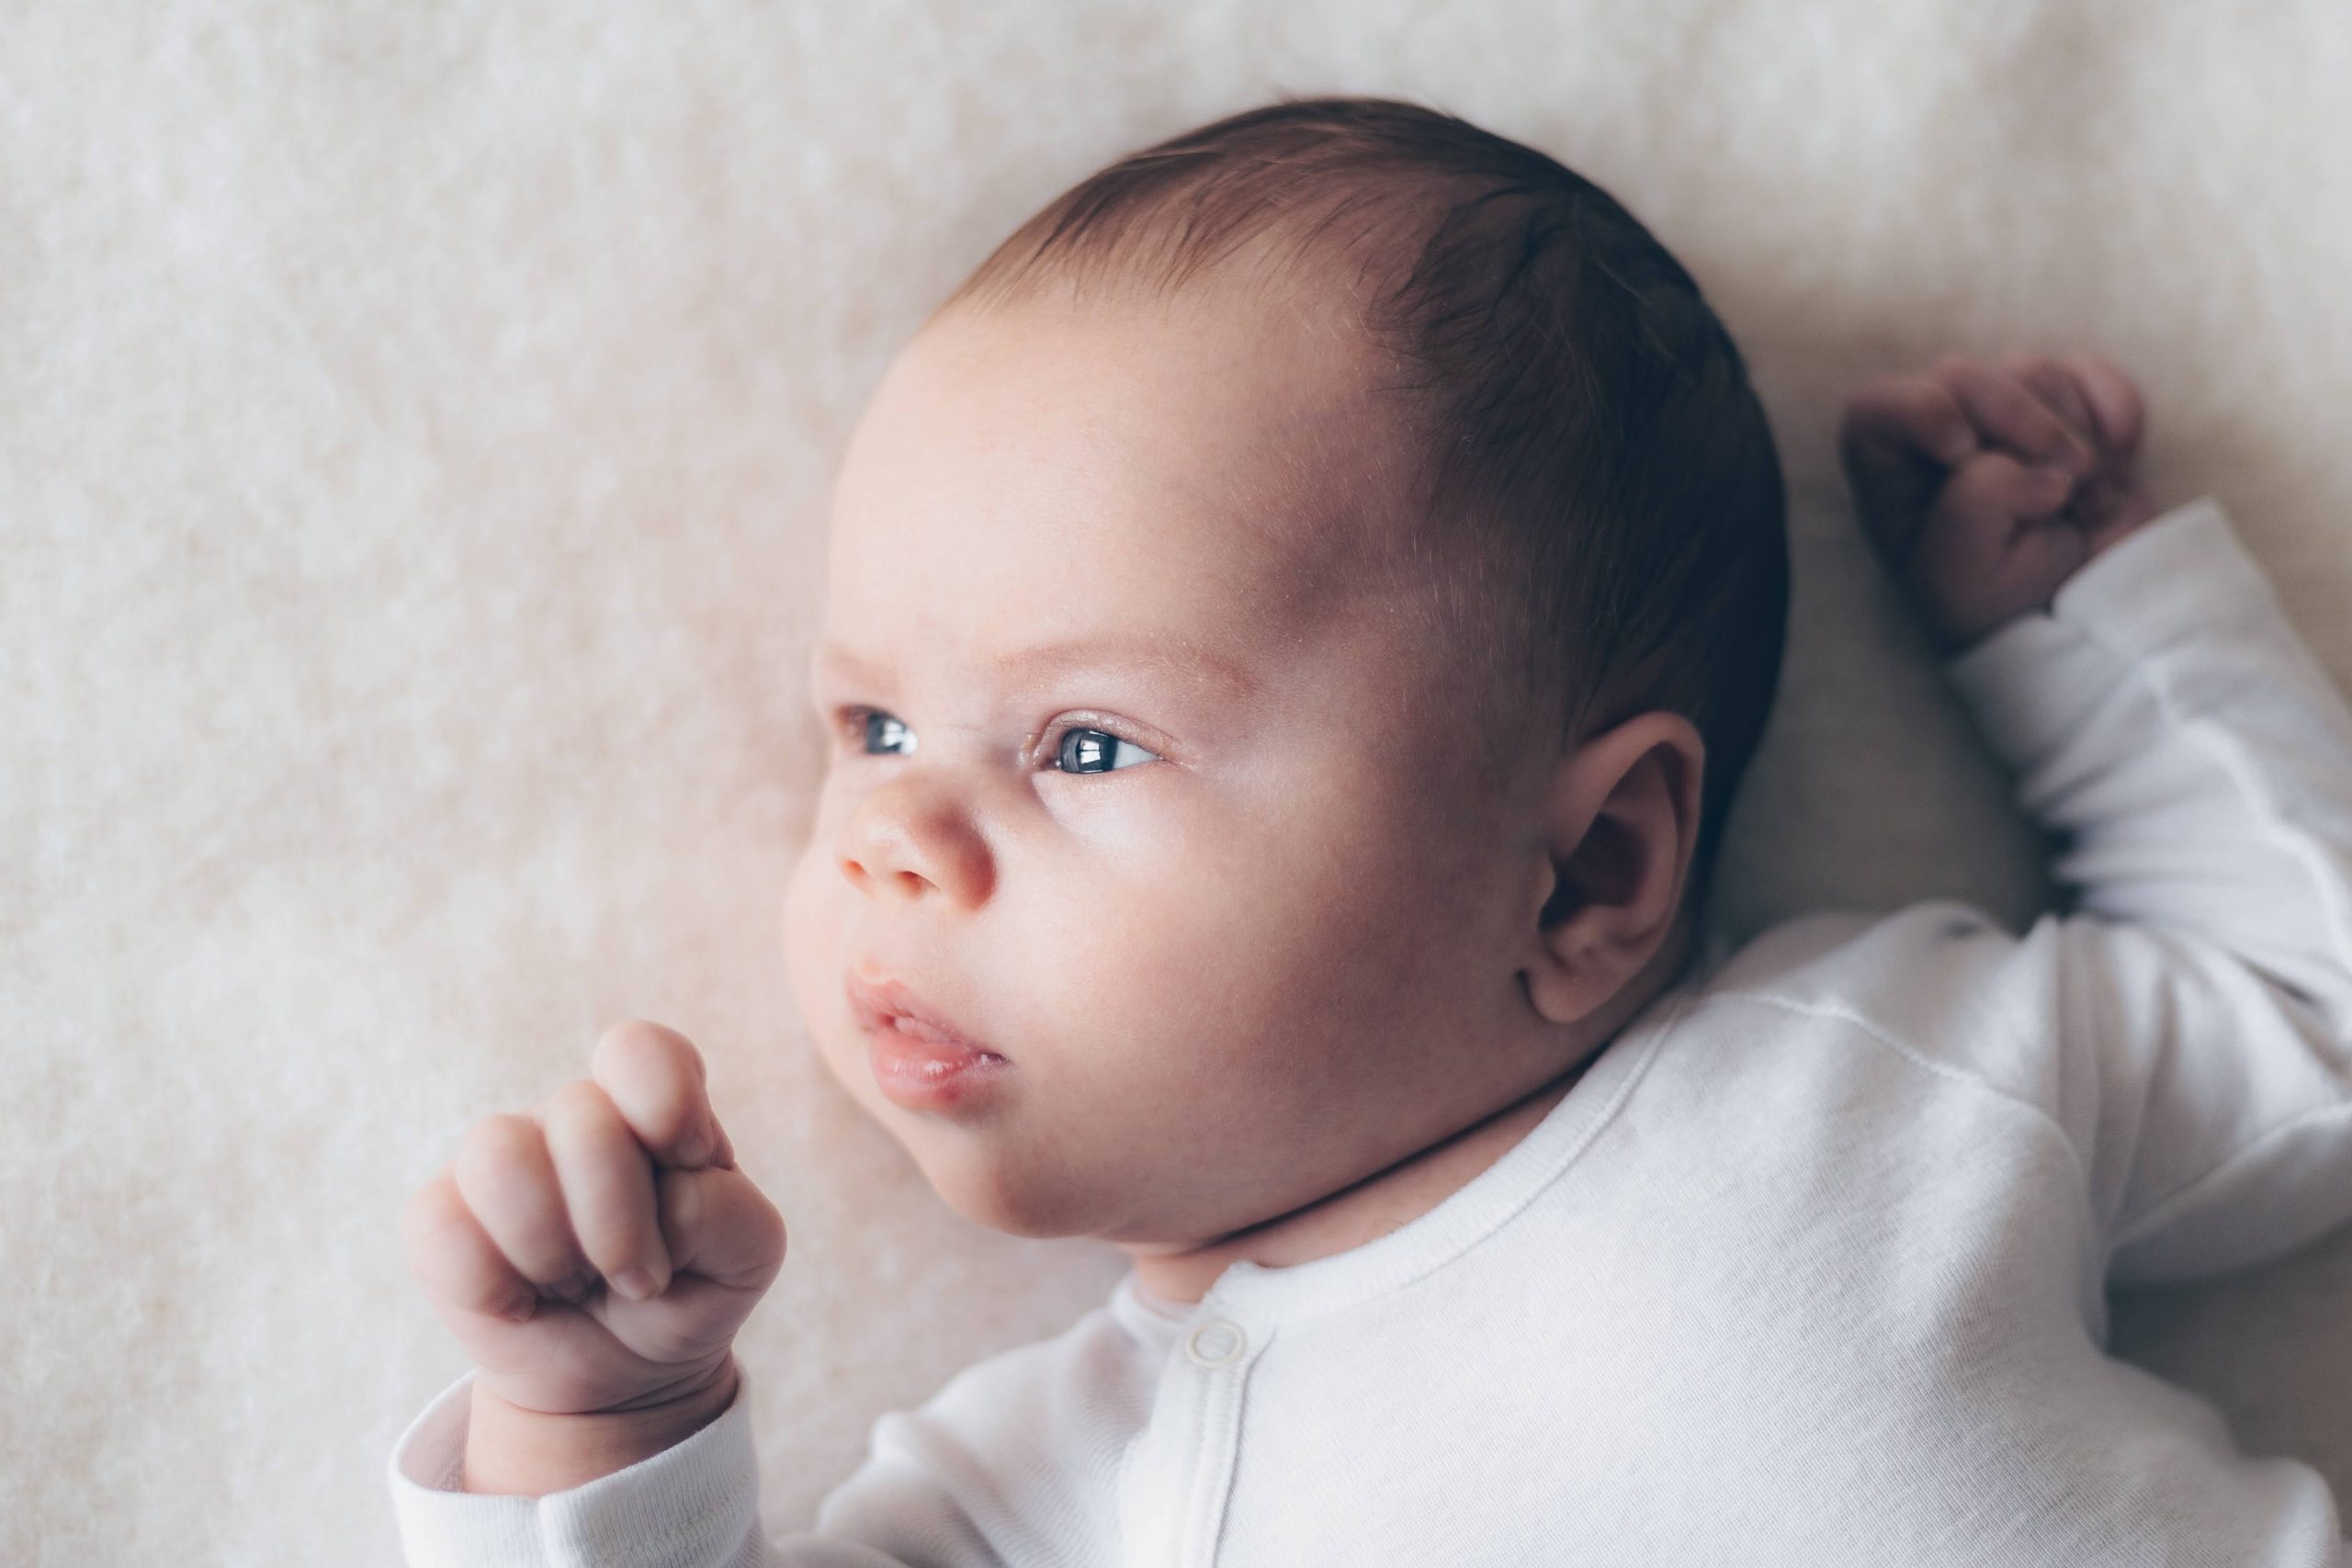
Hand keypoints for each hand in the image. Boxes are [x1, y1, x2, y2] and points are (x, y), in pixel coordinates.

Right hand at [400, 1021, 786, 1422]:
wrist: (621, 1372)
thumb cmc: (687, 1289)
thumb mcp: (745, 1255)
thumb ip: (727, 1211)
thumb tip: (661, 1203)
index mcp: (650, 1103)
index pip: (639, 1050)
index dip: (668, 1108)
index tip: (687, 1167)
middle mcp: (571, 1116)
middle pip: (581, 1117)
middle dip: (621, 1223)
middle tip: (640, 1277)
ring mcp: (498, 1159)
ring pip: (501, 1159)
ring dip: (554, 1251)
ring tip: (578, 1285)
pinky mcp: (438, 1217)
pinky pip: (443, 1228)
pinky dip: (495, 1289)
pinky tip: (524, 1303)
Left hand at [1837, 350, 2161, 654]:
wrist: (2083, 609)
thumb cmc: (2001, 602)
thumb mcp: (1964, 579)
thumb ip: (1975, 507)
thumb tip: (2030, 462)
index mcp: (1890, 474)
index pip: (1875, 411)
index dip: (1920, 411)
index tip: (1961, 451)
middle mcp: (1939, 431)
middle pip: (1961, 377)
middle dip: (2021, 427)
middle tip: (2061, 491)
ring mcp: (2005, 411)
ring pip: (2031, 373)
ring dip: (2073, 441)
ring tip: (2082, 507)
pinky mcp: (2070, 404)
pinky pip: (2094, 377)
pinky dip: (2116, 422)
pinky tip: (2114, 476)